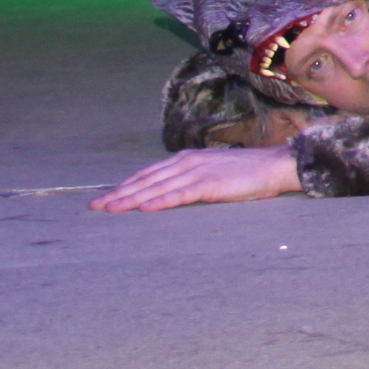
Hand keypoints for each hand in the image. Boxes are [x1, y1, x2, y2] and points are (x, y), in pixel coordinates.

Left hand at [90, 145, 302, 212]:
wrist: (273, 166)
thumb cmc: (245, 174)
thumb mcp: (212, 172)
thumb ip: (190, 179)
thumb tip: (169, 192)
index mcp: (186, 159)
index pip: (147, 173)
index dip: (124, 185)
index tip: (104, 197)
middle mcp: (187, 162)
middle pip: (145, 180)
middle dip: (118, 194)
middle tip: (94, 207)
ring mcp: (198, 172)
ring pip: (156, 187)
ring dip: (131, 199)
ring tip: (110, 209)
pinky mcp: (209, 184)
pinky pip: (180, 195)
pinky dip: (160, 201)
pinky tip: (145, 209)